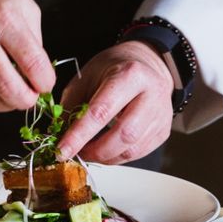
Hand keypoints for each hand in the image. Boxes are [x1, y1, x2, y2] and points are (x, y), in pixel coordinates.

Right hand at [0, 0, 54, 112]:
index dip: (45, 82)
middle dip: (28, 99)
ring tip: (17, 95)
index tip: (46, 82)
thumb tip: (38, 73)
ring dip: (8, 104)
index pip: (33, 65)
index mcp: (5, 19)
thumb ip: (33, 40)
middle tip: (34, 95)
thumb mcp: (23, 4)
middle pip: (9, 88)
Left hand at [57, 42, 173, 163]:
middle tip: (76, 154)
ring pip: (132, 148)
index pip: (101, 111)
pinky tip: (105, 150)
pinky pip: (139, 153)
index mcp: (130, 75)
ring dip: (106, 157)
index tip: (62, 150)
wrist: (147, 64)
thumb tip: (58, 133)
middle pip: (123, 134)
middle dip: (95, 151)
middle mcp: (151, 94)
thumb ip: (72, 103)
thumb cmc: (115, 68)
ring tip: (88, 152)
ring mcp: (161, 114)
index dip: (79, 135)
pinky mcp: (163, 130)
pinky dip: (118, 157)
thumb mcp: (87, 75)